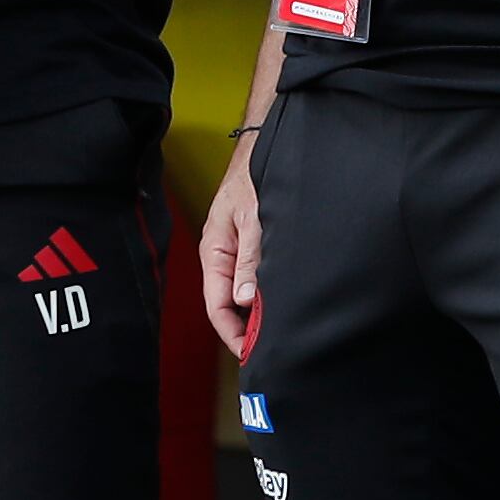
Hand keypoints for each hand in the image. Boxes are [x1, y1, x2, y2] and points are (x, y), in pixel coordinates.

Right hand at [200, 133, 262, 357]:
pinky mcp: (257, 248)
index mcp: (214, 252)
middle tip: (272, 349)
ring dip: (261, 312)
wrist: (267, 148)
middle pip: (230, 305)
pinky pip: (259, 280)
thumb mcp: (254, 220)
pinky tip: (285, 303)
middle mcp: (225, 257)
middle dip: (248, 328)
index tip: (251, 351)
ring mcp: (241, 253)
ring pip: (246, 294)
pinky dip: (269, 294)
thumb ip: (251, 259)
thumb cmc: (254, 177)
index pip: (216, 305)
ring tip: (281, 333)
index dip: (233, 333)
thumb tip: (245, 300)